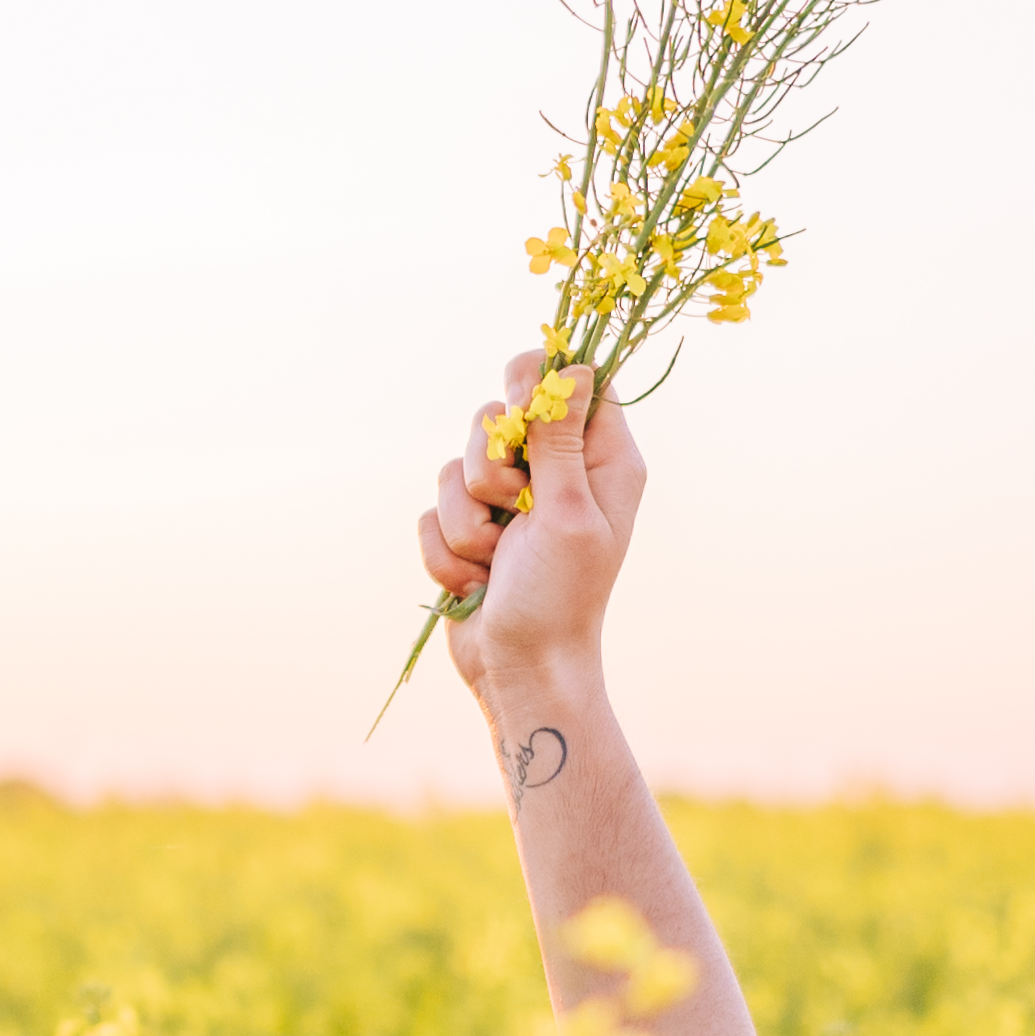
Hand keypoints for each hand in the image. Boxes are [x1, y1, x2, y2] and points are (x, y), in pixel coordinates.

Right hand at [415, 354, 642, 702]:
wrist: (522, 669)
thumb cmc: (559, 598)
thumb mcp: (567, 512)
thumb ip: (561, 439)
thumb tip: (575, 366)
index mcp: (600, 461)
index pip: (575, 380)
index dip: (539, 382)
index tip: (521, 409)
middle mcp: (555, 472)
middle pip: (501, 412)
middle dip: (492, 465)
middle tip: (516, 506)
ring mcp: (509, 501)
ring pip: (458, 463)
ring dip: (468, 520)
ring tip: (496, 559)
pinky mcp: (468, 527)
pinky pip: (434, 507)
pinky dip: (447, 548)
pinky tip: (476, 581)